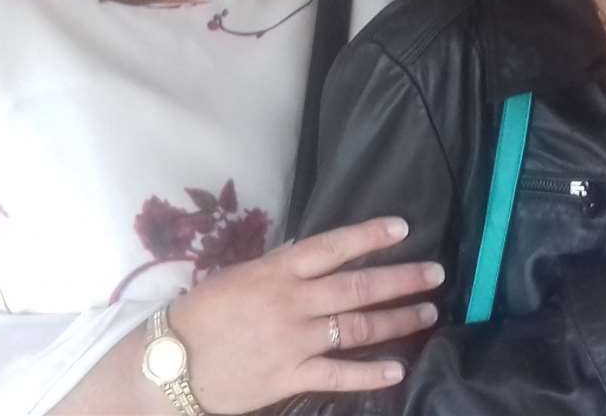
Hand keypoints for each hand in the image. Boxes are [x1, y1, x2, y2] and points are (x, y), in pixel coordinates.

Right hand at [167, 216, 444, 411]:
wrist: (169, 364)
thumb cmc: (203, 314)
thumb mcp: (241, 276)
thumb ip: (282, 268)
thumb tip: (320, 257)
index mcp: (276, 271)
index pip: (332, 247)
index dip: (369, 236)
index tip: (403, 229)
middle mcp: (291, 303)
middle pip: (358, 287)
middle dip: (402, 280)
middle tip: (436, 275)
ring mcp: (293, 341)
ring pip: (357, 328)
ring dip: (397, 321)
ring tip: (427, 314)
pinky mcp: (289, 377)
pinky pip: (338, 375)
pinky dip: (370, 374)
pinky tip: (398, 369)